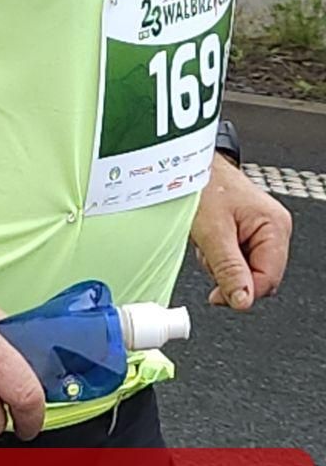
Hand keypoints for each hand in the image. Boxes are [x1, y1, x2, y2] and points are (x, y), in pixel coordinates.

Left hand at [190, 154, 292, 308]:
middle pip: (258, 276)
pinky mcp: (246, 232)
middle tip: (210, 256)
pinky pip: (236, 259)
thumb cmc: (203, 184)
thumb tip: (242, 301)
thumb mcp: (212, 231)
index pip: (268, 279)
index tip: (218, 297)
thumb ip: (228, 268)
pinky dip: (219, 255)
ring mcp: (261, 230)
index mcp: (275, 227)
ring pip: (245, 270)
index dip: (243, 292)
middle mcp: (274, 229)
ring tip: (208, 240)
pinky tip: (209, 239)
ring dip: (221, 264)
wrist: (190, 164)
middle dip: (230, 274)